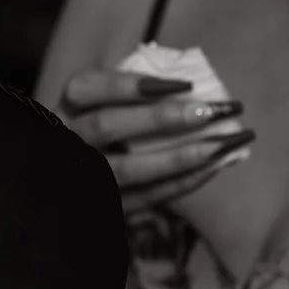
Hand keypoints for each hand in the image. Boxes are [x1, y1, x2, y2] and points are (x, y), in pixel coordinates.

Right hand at [56, 68, 253, 213]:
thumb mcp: (94, 112)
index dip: (130, 84)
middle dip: (161, 117)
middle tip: (209, 111)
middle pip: (107, 125)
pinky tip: (215, 165)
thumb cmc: (95, 137)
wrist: (71, 182)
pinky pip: (147, 196)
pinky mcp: (106, 207)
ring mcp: (84, 178)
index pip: (87, 89)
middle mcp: (68, 142)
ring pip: (129, 168)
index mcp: (63, 111)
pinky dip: (184, 181)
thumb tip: (184, 81)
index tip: (181, 83)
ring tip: (225, 142)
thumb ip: (126, 97)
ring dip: (182, 155)